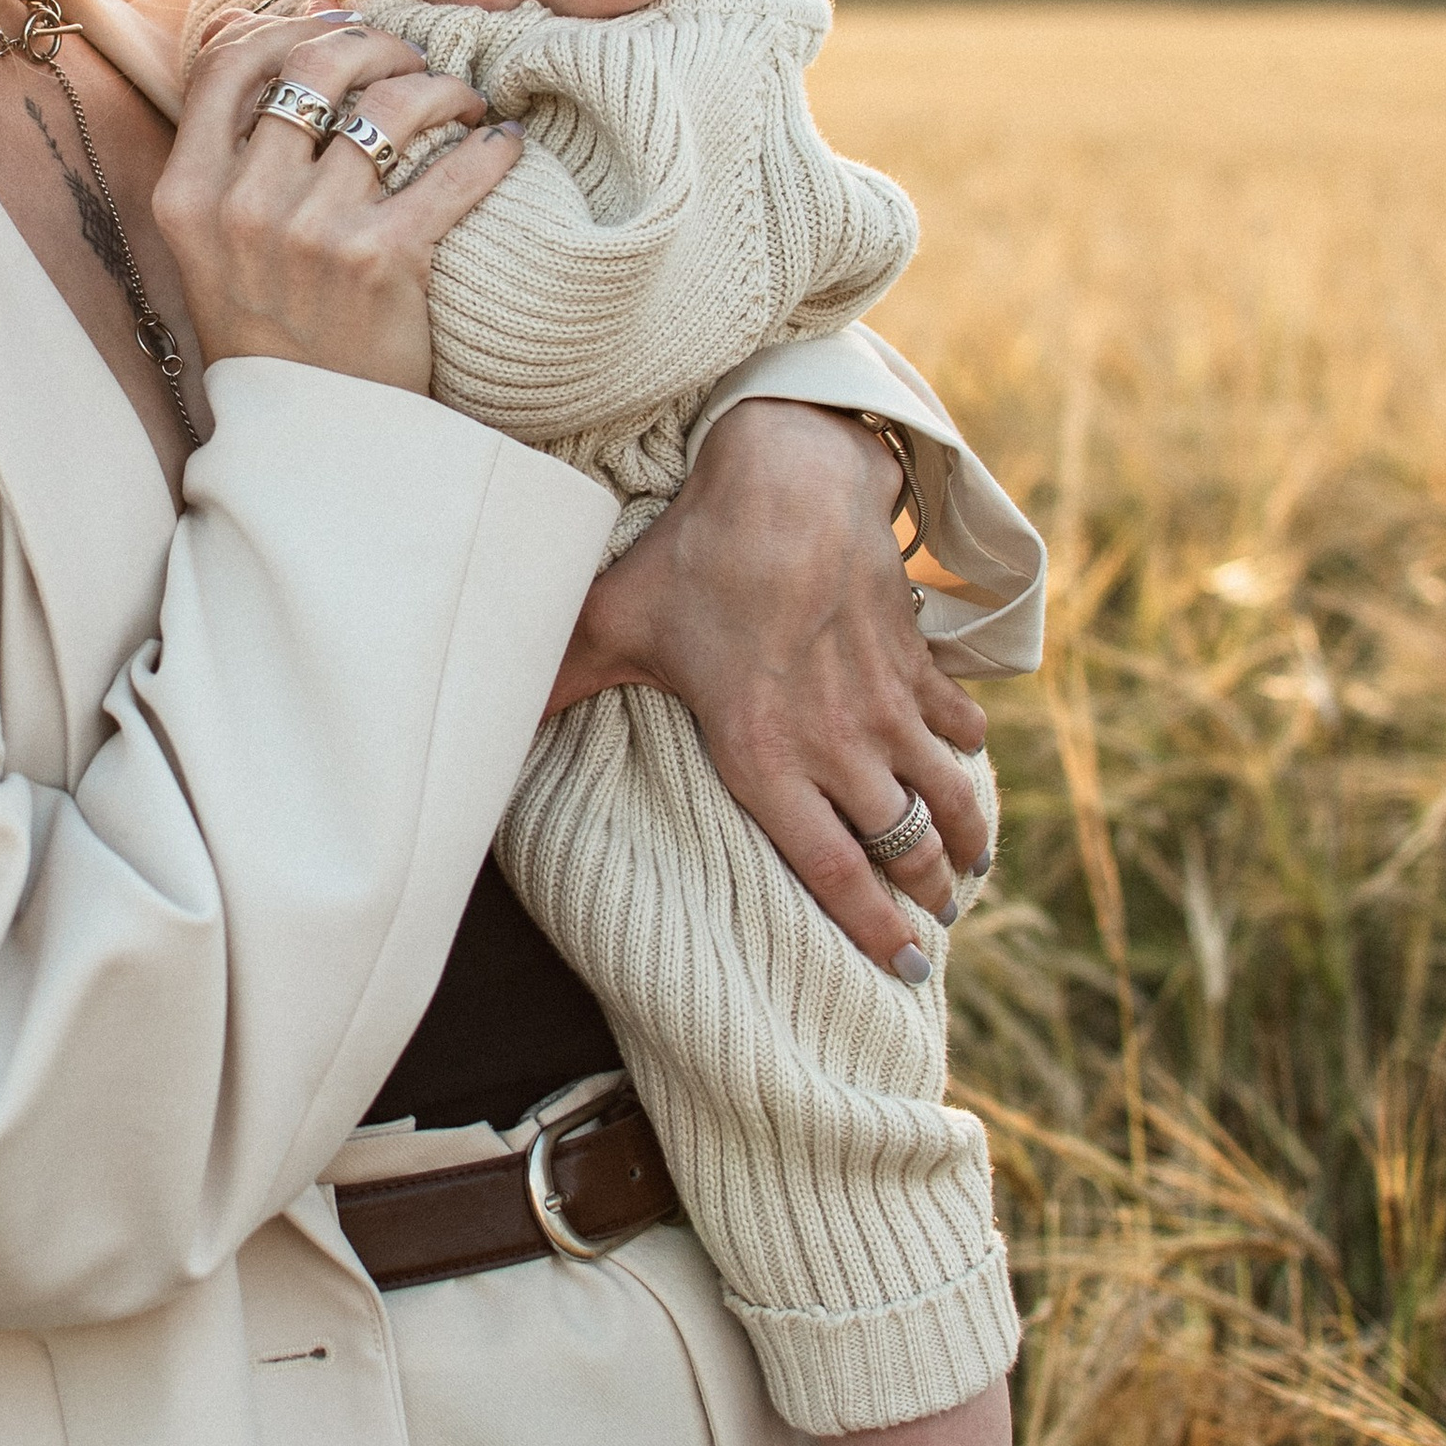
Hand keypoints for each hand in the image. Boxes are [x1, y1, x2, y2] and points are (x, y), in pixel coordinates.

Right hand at [154, 11, 520, 396]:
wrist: (310, 437)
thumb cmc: (270, 324)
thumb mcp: (218, 234)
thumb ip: (244, 133)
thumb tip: (309, 5)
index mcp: (188, 192)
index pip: (231, 61)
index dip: (291, 27)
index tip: (336, 33)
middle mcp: (241, 205)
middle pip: (317, 68)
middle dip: (377, 45)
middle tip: (413, 60)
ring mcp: (309, 233)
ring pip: (390, 106)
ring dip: (442, 89)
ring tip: (463, 102)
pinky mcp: (380, 261)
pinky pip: (451, 172)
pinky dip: (489, 150)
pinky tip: (502, 146)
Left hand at [546, 398, 991, 968]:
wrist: (791, 480)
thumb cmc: (698, 556)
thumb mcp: (613, 623)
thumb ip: (558, 682)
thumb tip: (477, 723)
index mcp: (765, 755)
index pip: (834, 870)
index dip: (872, 927)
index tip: (901, 964)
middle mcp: (839, 742)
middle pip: (905, 844)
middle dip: (929, 891)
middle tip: (934, 921)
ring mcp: (886, 702)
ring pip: (947, 791)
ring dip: (965, 834)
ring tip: (967, 868)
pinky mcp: (914, 658)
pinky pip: (958, 720)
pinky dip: (966, 747)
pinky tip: (964, 761)